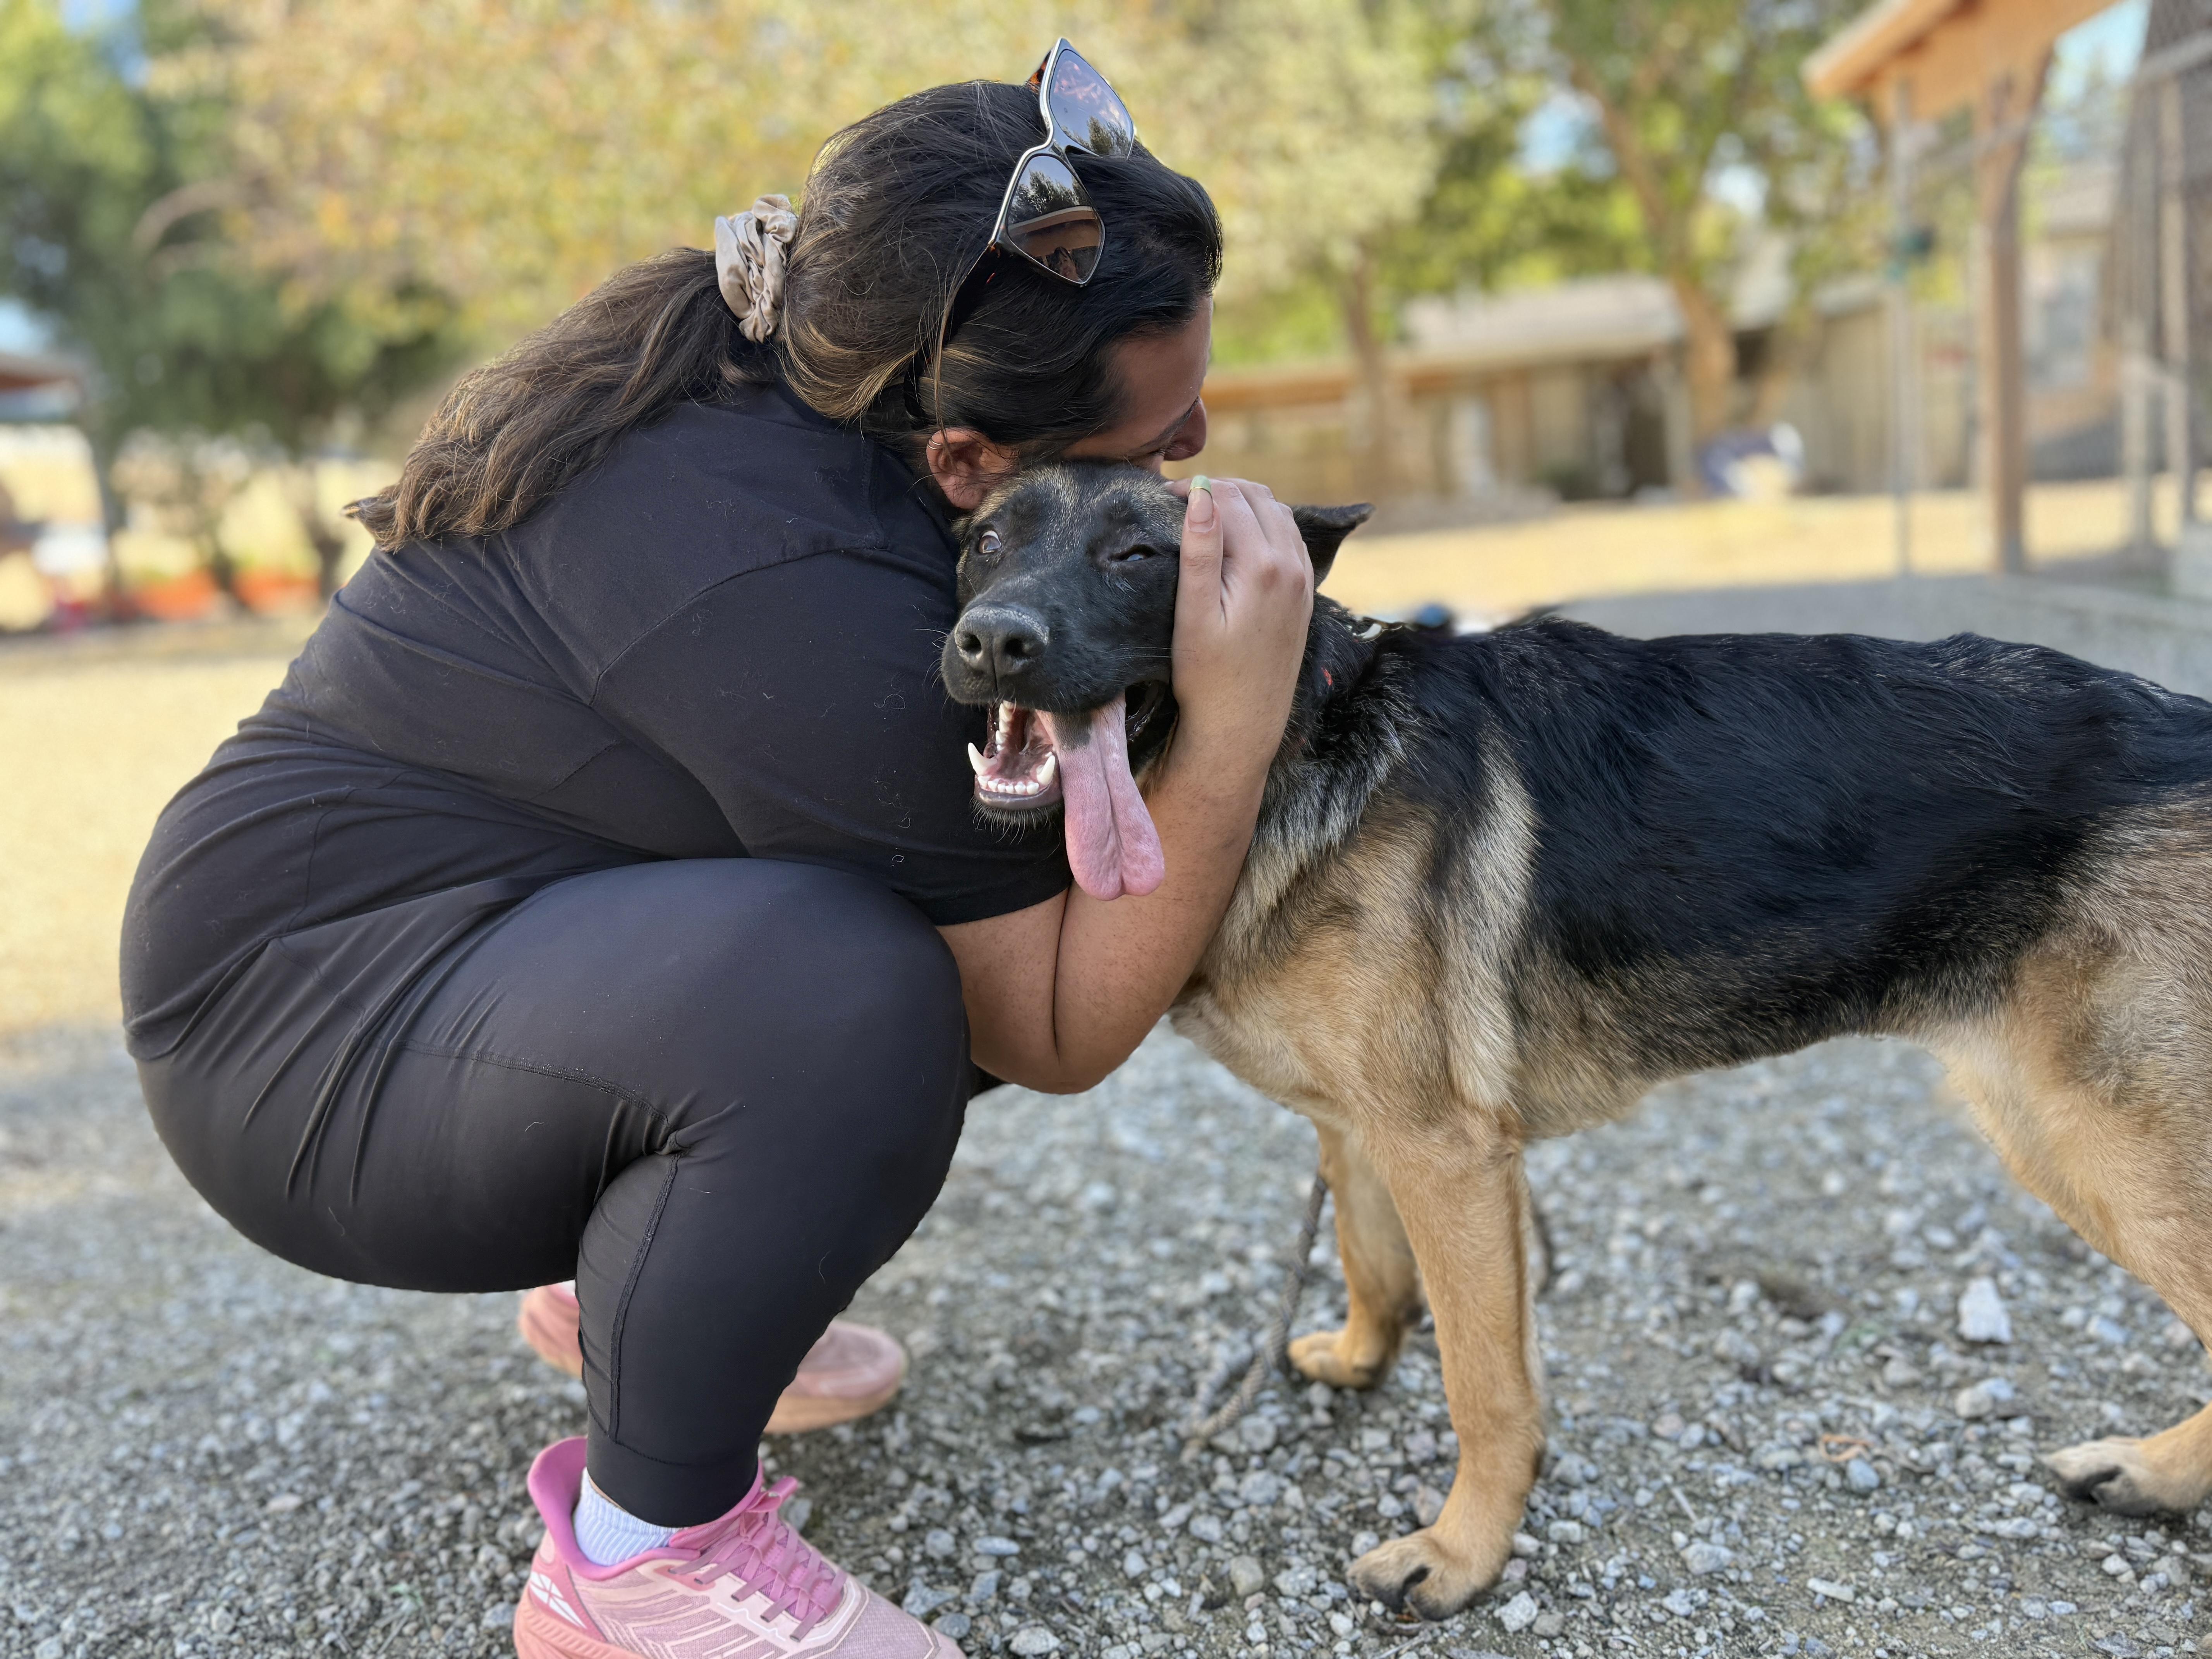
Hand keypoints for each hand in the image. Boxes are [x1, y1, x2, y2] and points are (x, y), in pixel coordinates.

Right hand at [1167, 476, 1313, 769]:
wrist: (1242, 725)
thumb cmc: (1207, 676)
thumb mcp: (1193, 614)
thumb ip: (1199, 551)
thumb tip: (1201, 495)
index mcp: (1262, 566)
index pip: (1229, 499)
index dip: (1194, 489)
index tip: (1162, 496)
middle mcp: (1291, 566)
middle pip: (1257, 497)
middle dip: (1219, 489)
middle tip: (1181, 501)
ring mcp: (1302, 580)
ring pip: (1278, 512)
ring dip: (1243, 503)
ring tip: (1206, 513)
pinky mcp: (1304, 594)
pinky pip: (1290, 538)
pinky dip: (1265, 523)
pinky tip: (1240, 536)